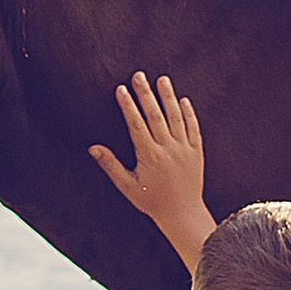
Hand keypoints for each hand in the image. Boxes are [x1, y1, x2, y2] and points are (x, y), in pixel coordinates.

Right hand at [89, 73, 212, 271]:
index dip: (128, 105)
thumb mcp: (128, 186)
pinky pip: (194, 128)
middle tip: (139, 75)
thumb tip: (93, 148)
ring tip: (162, 79)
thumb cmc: (152, 202)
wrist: (183, 214)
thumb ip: (111, 165)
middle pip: (155, 115)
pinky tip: (183, 100)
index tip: (121, 89)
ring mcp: (184, 149)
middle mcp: (168, 149)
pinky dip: (189, 113)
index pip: (136, 124)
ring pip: (176, 117)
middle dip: (146, 93)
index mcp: (149, 156)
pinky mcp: (197, 152)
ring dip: (168, 97)